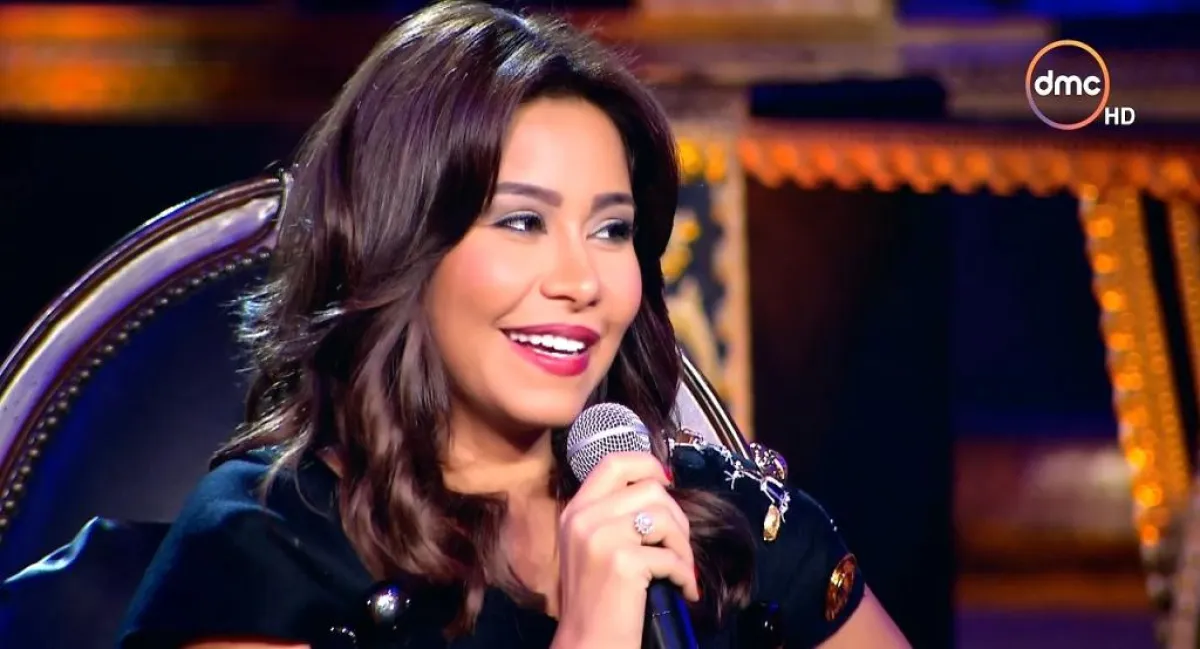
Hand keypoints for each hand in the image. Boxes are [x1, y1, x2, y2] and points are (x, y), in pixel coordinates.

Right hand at [552, 452, 699, 648]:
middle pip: (650, 489)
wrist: (588, 643)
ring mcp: (600, 538)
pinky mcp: (622, 562)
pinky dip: (685, 575)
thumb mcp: (591, 546)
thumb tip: (659, 486)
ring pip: (665, 517)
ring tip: (680, 569)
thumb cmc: (597, 599)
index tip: (666, 482)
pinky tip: (683, 589)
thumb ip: (613, 514)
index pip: (613, 463)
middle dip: (676, 517)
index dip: (647, 464)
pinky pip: (671, 556)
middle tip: (677, 546)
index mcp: (576, 510)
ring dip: (683, 546)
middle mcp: (583, 518)